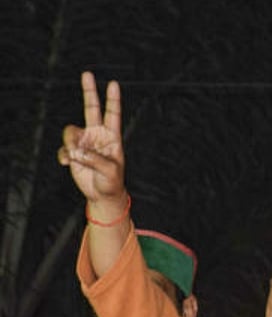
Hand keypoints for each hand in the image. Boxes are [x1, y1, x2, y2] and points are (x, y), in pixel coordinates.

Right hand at [58, 71, 125, 206]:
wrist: (102, 194)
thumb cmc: (112, 181)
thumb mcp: (109, 170)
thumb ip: (93, 158)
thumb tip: (75, 151)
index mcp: (112, 136)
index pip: (112, 114)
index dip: (113, 99)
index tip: (114, 83)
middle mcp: (97, 134)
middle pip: (91, 108)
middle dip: (89, 91)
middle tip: (87, 73)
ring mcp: (84, 142)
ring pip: (70, 132)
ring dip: (71, 145)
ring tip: (75, 158)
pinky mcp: (72, 152)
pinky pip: (63, 149)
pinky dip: (64, 156)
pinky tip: (67, 164)